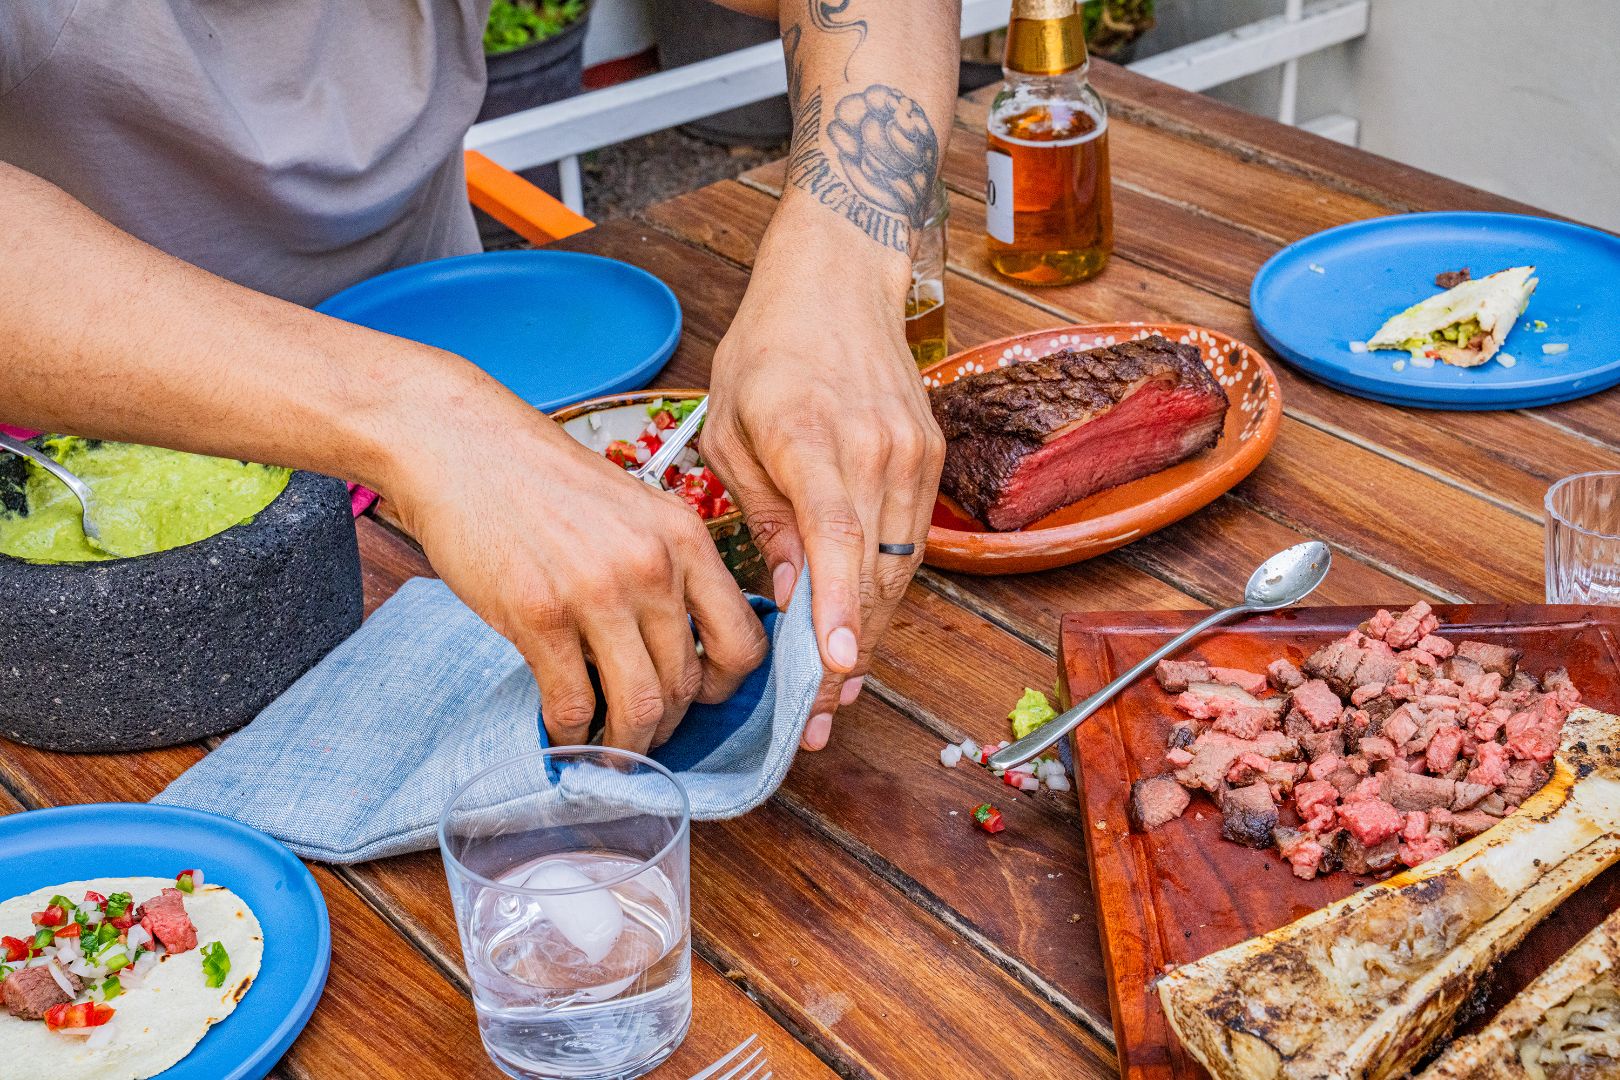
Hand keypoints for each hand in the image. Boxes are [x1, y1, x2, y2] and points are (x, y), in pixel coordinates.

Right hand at [386, 386, 768, 753]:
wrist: (463, 448)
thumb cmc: (546, 484)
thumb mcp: (635, 510)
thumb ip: (668, 569)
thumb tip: (683, 650)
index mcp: (685, 538)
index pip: (742, 640)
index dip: (726, 687)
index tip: (701, 699)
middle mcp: (652, 567)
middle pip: (687, 683)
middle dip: (668, 726)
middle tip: (645, 736)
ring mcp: (597, 592)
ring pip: (639, 704)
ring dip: (626, 744)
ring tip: (610, 752)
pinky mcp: (539, 615)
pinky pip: (573, 701)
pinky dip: (572, 731)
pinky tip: (563, 730)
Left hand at [702, 202, 944, 750]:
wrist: (839, 279)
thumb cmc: (768, 349)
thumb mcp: (732, 428)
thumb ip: (761, 515)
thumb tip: (785, 597)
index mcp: (814, 438)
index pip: (836, 539)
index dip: (839, 612)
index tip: (836, 672)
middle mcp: (876, 451)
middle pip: (874, 574)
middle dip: (849, 653)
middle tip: (816, 718)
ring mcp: (912, 455)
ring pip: (898, 569)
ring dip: (869, 632)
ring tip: (834, 691)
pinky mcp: (930, 458)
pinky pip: (909, 543)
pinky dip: (883, 588)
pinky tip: (856, 624)